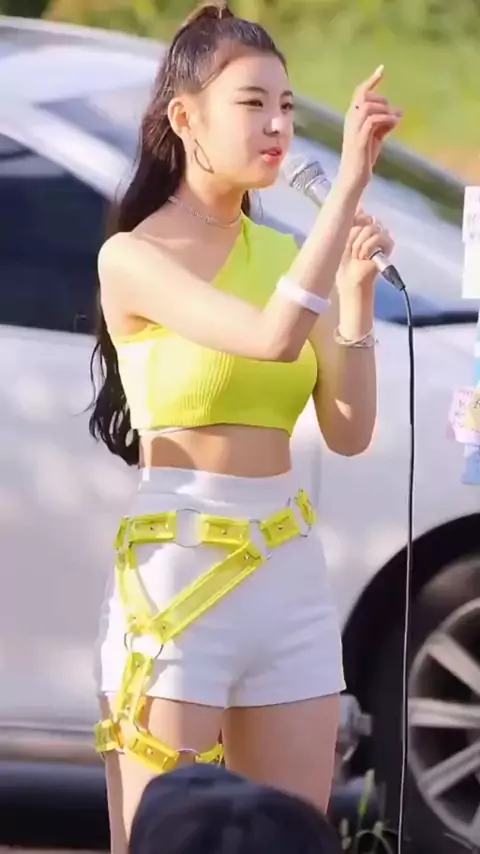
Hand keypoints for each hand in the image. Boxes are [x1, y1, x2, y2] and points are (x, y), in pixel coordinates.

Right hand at [338, 66, 401, 191]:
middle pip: (364, 97)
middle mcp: (350, 121)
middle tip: (392, 114)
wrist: (353, 179)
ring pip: (368, 107)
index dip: (371, 80)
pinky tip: (394, 123)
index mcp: (353, 118)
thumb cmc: (364, 159)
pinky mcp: (359, 141)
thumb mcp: (377, 138)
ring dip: (384, 110)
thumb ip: (386, 124)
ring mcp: (354, 130)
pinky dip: (386, 119)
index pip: (360, 94)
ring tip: (393, 121)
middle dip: (382, 100)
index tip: (382, 69)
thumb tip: (399, 111)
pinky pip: (373, 120)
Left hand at [338, 211, 394, 288]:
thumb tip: (360, 206)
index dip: (356, 219)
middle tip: (351, 251)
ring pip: (372, 227)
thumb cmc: (342, 263)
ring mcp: (380, 238)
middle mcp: (371, 231)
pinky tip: (365, 257)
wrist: (350, 280)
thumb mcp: (341, 238)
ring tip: (357, 256)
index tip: (348, 232)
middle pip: (366, 218)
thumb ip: (350, 221)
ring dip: (360, 244)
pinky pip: (381, 236)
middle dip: (354, 235)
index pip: (363, 213)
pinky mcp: (387, 246)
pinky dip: (369, 247)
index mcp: (360, 228)